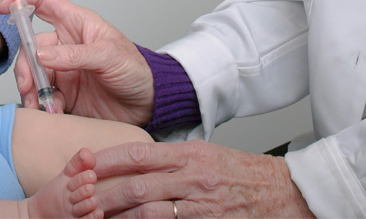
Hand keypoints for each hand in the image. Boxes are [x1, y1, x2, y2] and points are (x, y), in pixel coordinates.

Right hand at [0, 0, 153, 126]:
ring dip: (31, 91)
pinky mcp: (62, 94)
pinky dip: (42, 106)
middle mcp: (64, 45)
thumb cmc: (135, 71)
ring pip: (32, 75)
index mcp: (76, 24)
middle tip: (30, 88)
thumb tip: (41, 53)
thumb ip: (75, 54)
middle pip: (30, 47)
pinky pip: (41, 97)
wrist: (147, 106)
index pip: (43, 2)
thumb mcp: (110, 57)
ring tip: (42, 106)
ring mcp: (62, 70)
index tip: (3, 6)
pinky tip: (53, 113)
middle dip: (26, 67)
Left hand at [90, 140, 313, 217]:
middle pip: (136, 183)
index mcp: (190, 153)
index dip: (108, 159)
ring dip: (118, 216)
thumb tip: (142, 163)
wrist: (285, 193)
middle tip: (80, 198)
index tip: (86, 163)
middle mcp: (192, 175)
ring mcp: (199, 201)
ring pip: (147, 209)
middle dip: (104, 193)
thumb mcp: (209, 156)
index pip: (139, 152)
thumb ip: (176, 160)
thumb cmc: (246, 174)